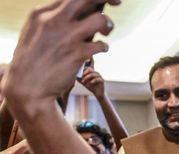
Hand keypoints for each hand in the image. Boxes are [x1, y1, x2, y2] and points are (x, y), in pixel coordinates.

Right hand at [1, 0, 118, 105]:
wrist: (27, 87)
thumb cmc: (33, 60)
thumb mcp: (37, 31)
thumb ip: (55, 19)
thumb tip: (81, 11)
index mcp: (42, 13)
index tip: (100, 1)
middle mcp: (55, 20)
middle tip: (118, 2)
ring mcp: (67, 37)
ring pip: (101, 19)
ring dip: (109, 25)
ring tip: (106, 32)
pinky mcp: (78, 54)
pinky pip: (102, 45)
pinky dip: (104, 47)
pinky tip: (101, 50)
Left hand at [79, 65, 105, 98]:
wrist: (97, 93)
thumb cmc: (91, 87)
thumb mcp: (84, 82)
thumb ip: (80, 79)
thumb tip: (75, 76)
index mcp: (92, 72)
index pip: (87, 68)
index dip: (83, 69)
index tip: (79, 73)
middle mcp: (96, 73)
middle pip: (90, 69)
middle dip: (85, 73)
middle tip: (82, 76)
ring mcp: (99, 76)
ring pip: (93, 74)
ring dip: (87, 77)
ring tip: (83, 81)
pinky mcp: (102, 80)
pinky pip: (98, 79)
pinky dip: (93, 80)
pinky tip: (91, 83)